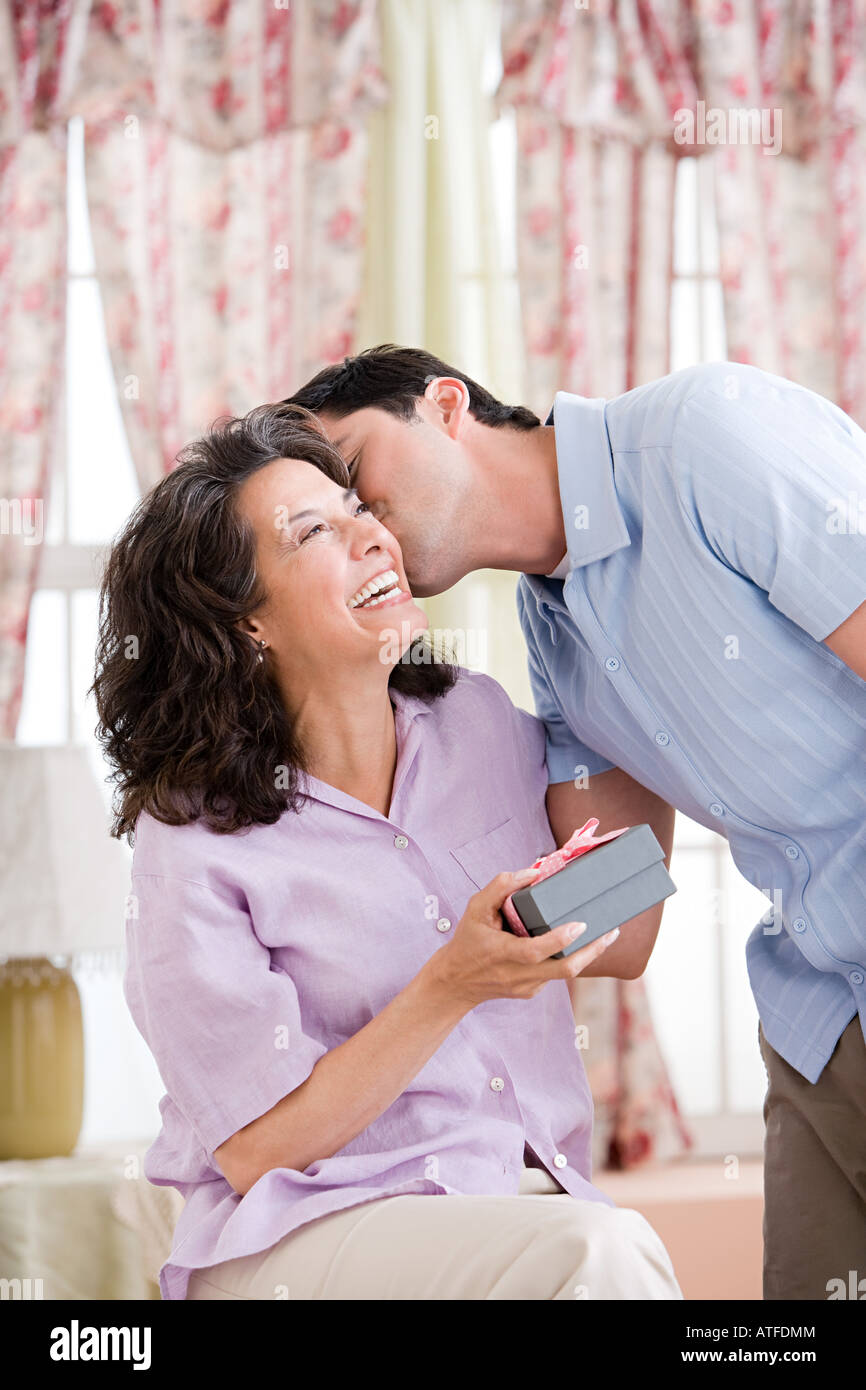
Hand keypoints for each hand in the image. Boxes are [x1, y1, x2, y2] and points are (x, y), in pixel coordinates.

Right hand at [425, 868, 620, 1010]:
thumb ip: (500, 887)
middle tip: (611, 931)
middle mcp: (517, 974)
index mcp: (501, 953)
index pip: (535, 951)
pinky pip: (556, 973)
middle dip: (593, 951)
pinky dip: (568, 957)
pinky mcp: (532, 992)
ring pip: (565, 972)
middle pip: (564, 970)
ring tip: (606, 933)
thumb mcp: (475, 908)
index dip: (560, 939)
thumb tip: (532, 873)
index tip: (581, 924)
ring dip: (588, 954)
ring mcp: (527, 986)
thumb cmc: (467, 941)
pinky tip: (575, 943)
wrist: (456, 982)